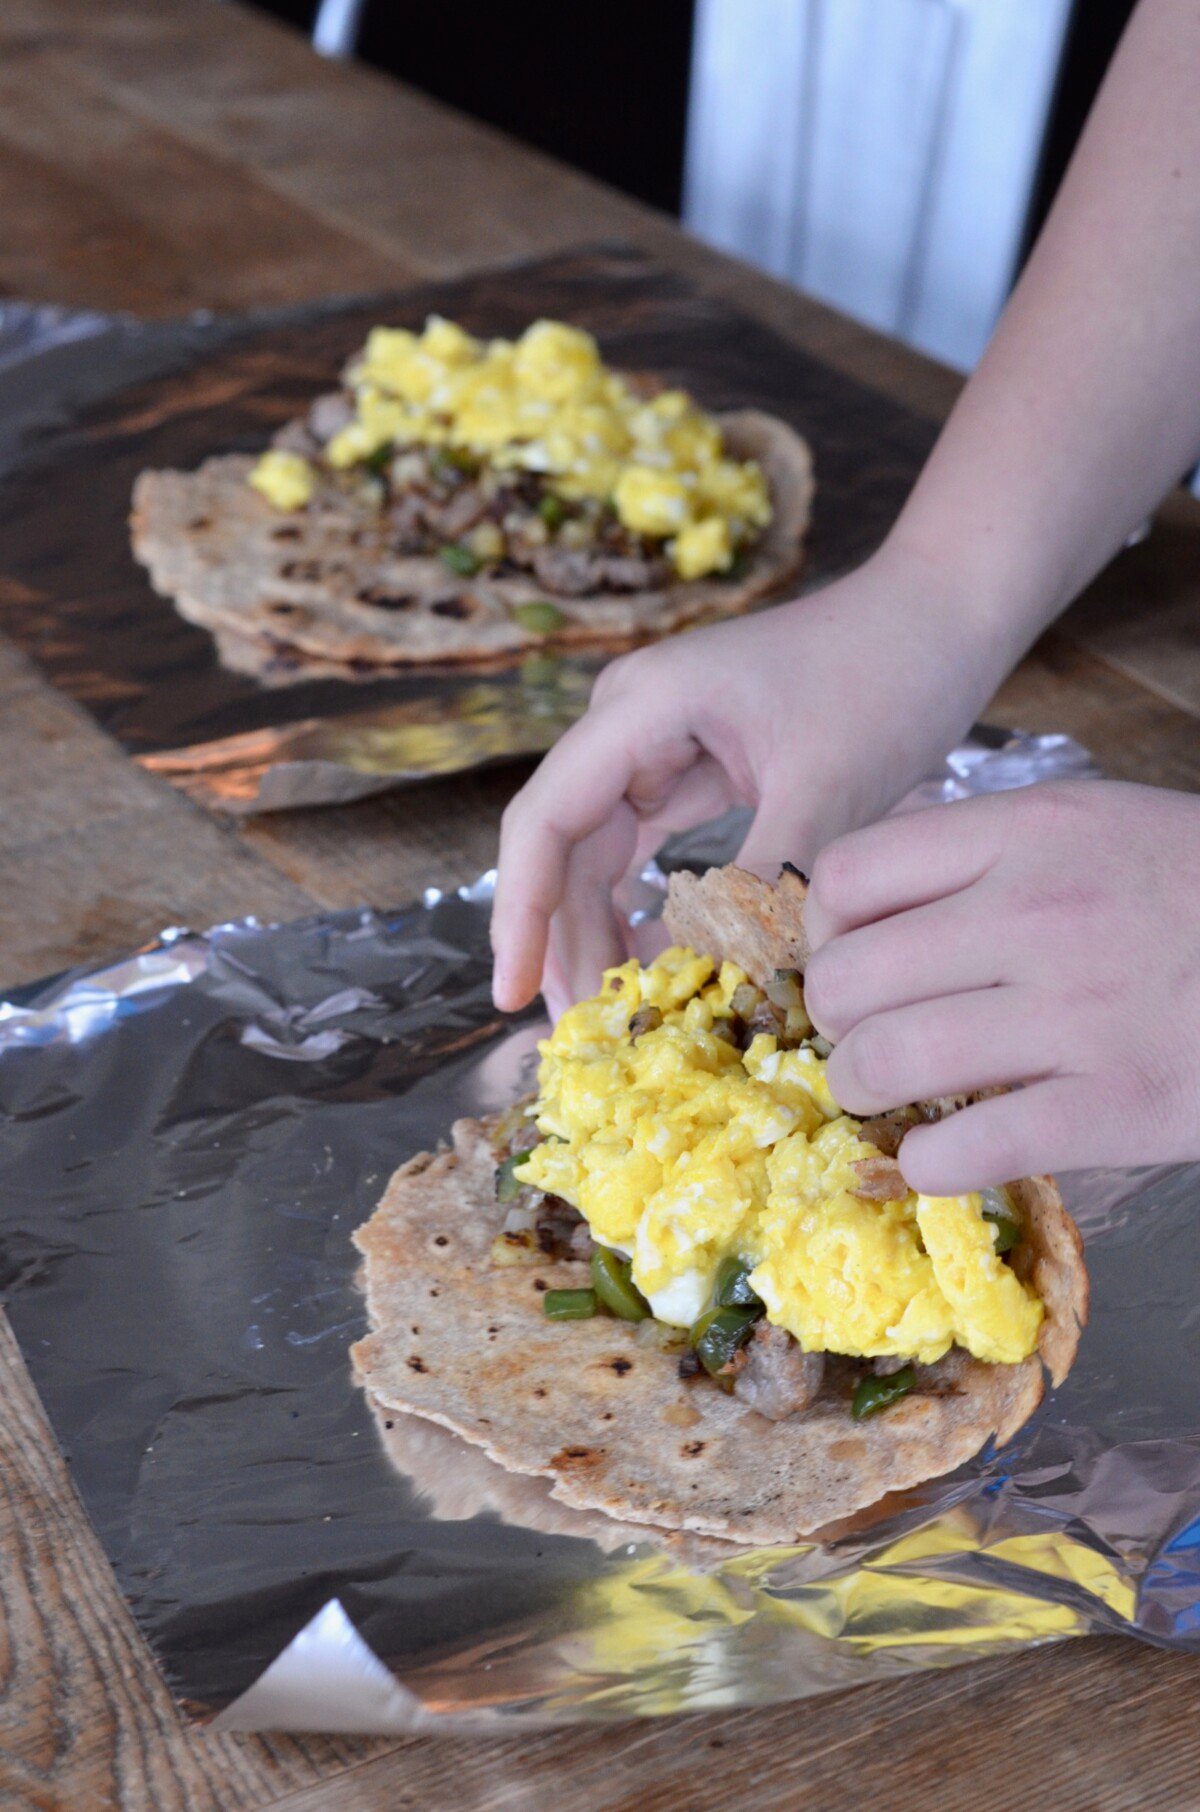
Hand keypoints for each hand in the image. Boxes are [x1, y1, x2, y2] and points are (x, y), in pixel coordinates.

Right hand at [492, 541, 1017, 1017]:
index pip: (545, 821)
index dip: (520, 914)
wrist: (941, 613)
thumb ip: (767, 884)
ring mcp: (658, 741)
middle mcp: (631, 720)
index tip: (513, 995)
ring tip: (609, 1013)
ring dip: (599, 931)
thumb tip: (717, 986)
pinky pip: (646, 849)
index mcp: (642, 706)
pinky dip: (646, 908)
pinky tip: (652, 967)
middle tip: (577, 1033)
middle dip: (560, 939)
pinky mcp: (693, 765)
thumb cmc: (888, 677)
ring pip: (600, 854)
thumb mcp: (830, 788)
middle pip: (562, 845)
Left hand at [803, 778, 1199, 1190]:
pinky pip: (967, 1148)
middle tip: (862, 1039)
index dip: (823, 931)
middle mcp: (1038, 912)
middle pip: (849, 977)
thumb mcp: (1098, 827)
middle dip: (833, 1022)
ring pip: (888, 1060)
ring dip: (863, 1092)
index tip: (847, 962)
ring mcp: (1078, 1011)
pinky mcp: (1118, 1105)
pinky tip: (939, 1159)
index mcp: (1030, 831)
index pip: (848, 875)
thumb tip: (865, 901)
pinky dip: (928, 1166)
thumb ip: (988, 853)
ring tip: (884, 1099)